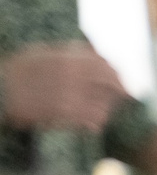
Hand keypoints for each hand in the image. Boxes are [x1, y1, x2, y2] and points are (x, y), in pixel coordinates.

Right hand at [2, 42, 126, 132]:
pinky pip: (93, 119)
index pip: (103, 63)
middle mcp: (73, 74)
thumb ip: (67, 52)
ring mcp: (71, 94)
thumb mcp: (41, 52)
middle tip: (125, 97)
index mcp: (66, 57)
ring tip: (104, 112)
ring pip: (105, 103)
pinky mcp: (65, 113)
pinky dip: (96, 122)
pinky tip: (92, 124)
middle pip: (110, 82)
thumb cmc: (17, 71)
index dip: (114, 72)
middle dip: (120, 90)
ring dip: (107, 108)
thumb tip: (91, 50)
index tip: (119, 78)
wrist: (1, 89)